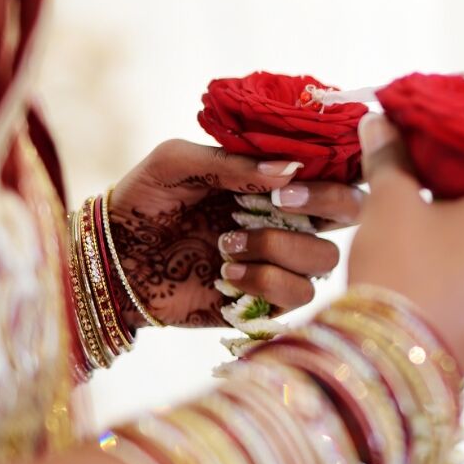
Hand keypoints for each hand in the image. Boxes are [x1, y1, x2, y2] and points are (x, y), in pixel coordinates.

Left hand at [108, 140, 363, 327]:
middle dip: (326, 204)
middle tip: (278, 204)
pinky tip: (226, 275)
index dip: (331, 172)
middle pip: (353, 212)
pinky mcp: (268, 302)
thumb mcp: (176, 163)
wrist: (110, 259)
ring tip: (227, 244)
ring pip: (325, 258)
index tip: (290, 178)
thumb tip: (290, 170)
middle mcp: (290, 220)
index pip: (334, 171)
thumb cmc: (143, 200)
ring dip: (278, 248)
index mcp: (276, 182)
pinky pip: (297, 296)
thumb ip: (232, 162)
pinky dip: (263, 282)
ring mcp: (282, 262)